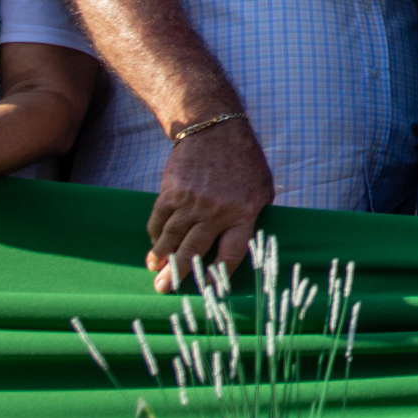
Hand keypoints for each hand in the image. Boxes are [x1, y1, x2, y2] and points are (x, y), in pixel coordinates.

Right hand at [146, 117, 273, 292]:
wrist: (215, 129)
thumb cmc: (244, 162)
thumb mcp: (262, 189)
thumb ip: (252, 216)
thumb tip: (241, 246)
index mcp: (244, 213)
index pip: (231, 254)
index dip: (218, 275)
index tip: (208, 287)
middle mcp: (217, 211)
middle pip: (193, 252)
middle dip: (177, 274)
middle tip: (164, 288)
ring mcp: (191, 202)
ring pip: (171, 239)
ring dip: (160, 258)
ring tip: (155, 270)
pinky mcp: (171, 192)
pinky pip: (158, 221)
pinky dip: (155, 235)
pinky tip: (155, 244)